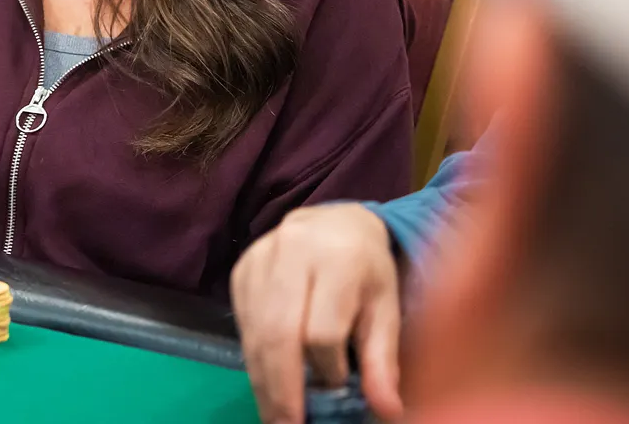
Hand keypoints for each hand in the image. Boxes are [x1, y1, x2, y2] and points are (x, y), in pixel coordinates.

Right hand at [231, 204, 405, 423]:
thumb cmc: (368, 272)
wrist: (336, 223)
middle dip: (282, 388)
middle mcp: (292, 251)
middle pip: (278, 331)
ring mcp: (259, 258)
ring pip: (254, 330)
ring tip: (275, 417)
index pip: (322, 330)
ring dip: (263, 380)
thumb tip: (387, 411)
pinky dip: (253, 359)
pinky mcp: (241, 269)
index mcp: (338, 259)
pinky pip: (242, 323)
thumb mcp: (387, 311)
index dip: (328, 369)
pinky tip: (266, 382)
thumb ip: (384, 361)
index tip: (338, 390)